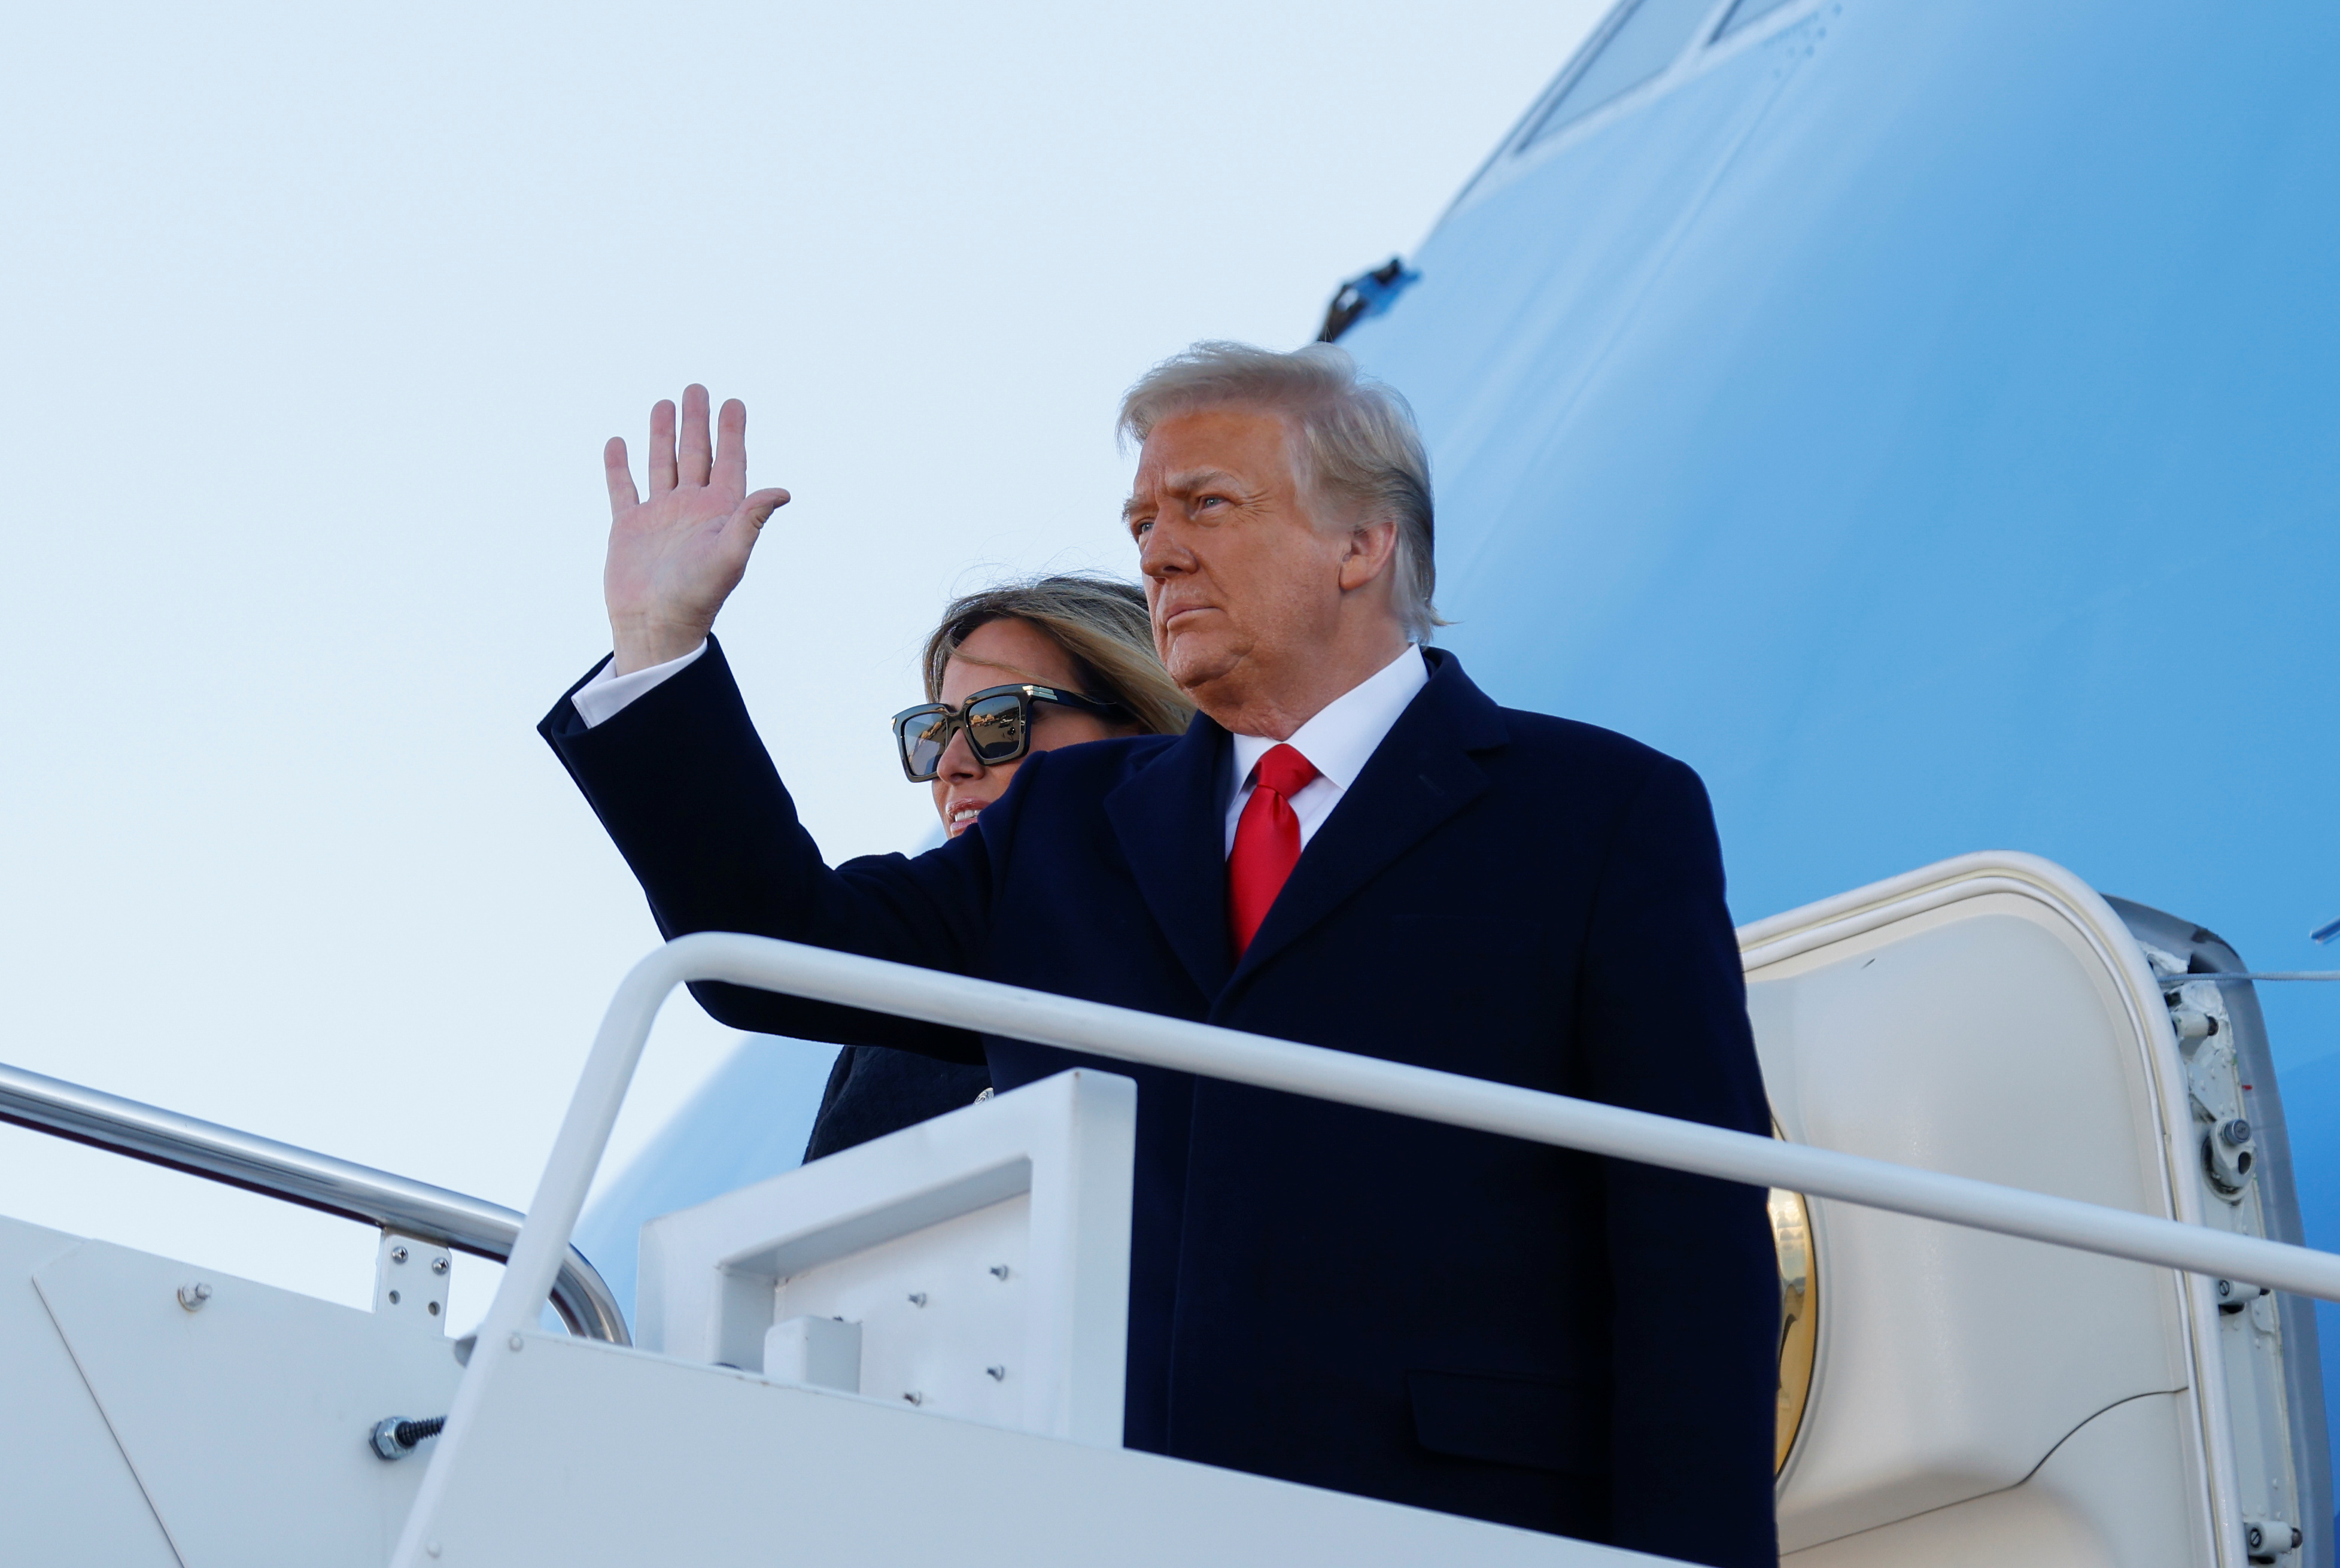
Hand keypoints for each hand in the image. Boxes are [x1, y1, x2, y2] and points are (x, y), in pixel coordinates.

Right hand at [601, 385, 790, 673]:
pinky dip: (618, 465)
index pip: (730, 462)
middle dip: (697, 422)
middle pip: (696, 455)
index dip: (732, 432)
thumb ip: (752, 519)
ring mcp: (659, 517)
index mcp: (720, 512)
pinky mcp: (629, 528)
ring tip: (664, 404)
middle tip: (697, 388)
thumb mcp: (730, 554)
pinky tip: (618, 442)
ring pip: (661, 464)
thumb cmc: (698, 596)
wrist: (656, 626)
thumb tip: (783, 491)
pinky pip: (623, 488)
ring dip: (662, 435)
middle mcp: (691, 510)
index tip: (734, 402)